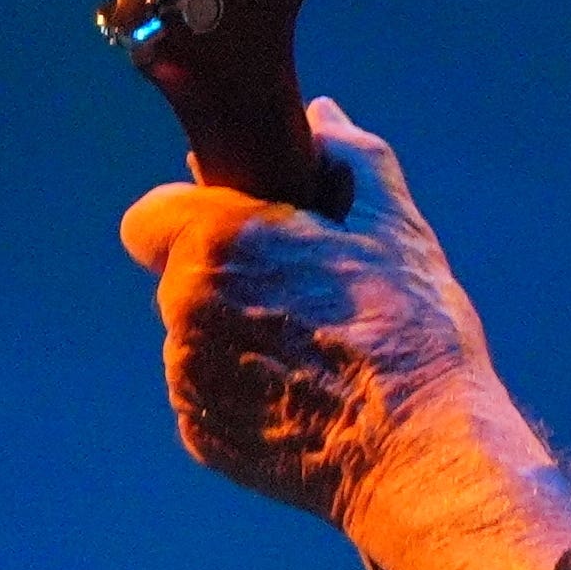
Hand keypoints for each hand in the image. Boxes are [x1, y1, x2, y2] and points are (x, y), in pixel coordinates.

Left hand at [119, 107, 570, 569]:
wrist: (419, 454)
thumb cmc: (411, 333)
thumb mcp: (394, 229)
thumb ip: (349, 158)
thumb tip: (323, 115)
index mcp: (217, 242)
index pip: (151, 214)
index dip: (193, 217)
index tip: (246, 233)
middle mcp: (183, 309)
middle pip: (181, 277)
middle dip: (228, 278)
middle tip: (306, 296)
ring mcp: (187, 378)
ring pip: (194, 338)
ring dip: (236, 336)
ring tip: (317, 354)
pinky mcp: (200, 435)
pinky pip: (208, 395)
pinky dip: (245, 392)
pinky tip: (307, 399)